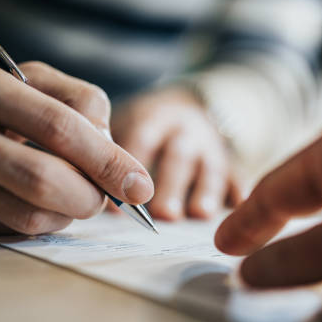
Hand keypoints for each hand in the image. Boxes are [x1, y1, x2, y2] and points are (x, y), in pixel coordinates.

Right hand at [0, 58, 152, 234]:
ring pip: (29, 213)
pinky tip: (37, 205)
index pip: (59, 124)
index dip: (108, 159)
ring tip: (71, 197)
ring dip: (68, 214)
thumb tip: (116, 157)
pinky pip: (8, 230)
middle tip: (105, 200)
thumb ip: (79, 105)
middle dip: (91, 196)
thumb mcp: (25, 84)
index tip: (140, 184)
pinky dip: (40, 223)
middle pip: (44, 177)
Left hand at [112, 87, 241, 219]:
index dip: (128, 166)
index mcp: (154, 119)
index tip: (115, 199)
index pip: (142, 138)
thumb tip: (83, 191)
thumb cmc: (147, 128)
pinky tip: (237, 205)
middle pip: (178, 156)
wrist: (190, 108)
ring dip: (205, 190)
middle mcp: (185, 131)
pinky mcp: (229, 161)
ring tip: (198, 214)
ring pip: (211, 167)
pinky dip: (237, 188)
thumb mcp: (127, 125)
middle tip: (162, 214)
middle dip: (171, 184)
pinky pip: (236, 174)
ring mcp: (210, 147)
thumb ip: (110, 153)